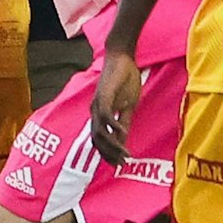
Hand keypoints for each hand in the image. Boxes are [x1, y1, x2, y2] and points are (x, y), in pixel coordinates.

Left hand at [89, 51, 141, 165]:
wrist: (122, 57)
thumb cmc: (125, 80)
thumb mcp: (127, 105)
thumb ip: (124, 121)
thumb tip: (123, 138)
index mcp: (99, 115)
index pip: (100, 140)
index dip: (108, 154)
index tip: (119, 164)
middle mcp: (95, 111)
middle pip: (97, 140)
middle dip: (108, 154)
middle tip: (120, 164)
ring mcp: (98, 104)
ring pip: (99, 131)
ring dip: (111, 144)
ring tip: (124, 153)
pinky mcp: (104, 95)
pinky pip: (105, 115)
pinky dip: (113, 126)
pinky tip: (123, 132)